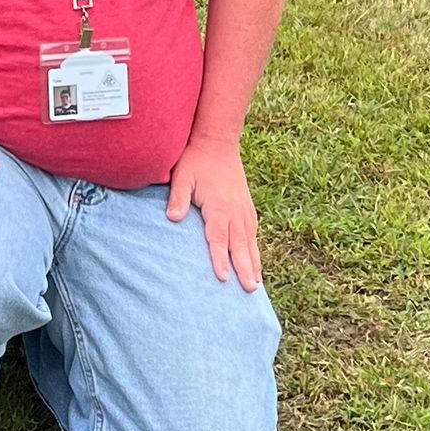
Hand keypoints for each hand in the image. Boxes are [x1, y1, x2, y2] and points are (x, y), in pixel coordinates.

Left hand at [166, 135, 261, 288]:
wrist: (218, 140)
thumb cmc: (196, 159)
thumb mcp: (182, 175)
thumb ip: (178, 197)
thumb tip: (173, 218)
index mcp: (219, 205)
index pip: (218, 238)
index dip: (220, 258)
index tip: (223, 278)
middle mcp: (235, 210)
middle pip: (239, 244)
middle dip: (244, 268)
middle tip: (250, 290)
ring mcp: (243, 207)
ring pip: (250, 240)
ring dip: (253, 262)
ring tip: (256, 284)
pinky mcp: (247, 205)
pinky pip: (253, 230)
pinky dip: (255, 247)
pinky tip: (256, 260)